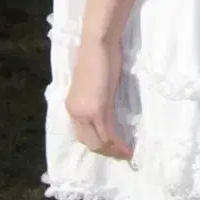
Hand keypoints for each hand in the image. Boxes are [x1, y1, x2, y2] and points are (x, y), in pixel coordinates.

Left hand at [65, 36, 131, 160]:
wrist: (97, 44)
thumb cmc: (97, 58)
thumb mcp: (93, 85)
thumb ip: (95, 100)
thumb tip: (103, 109)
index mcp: (71, 107)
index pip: (82, 135)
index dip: (97, 145)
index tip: (111, 149)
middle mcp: (75, 113)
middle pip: (90, 142)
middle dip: (106, 152)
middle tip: (121, 155)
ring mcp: (85, 112)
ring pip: (99, 142)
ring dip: (113, 151)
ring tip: (127, 154)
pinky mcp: (98, 109)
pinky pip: (108, 134)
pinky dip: (118, 144)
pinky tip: (128, 148)